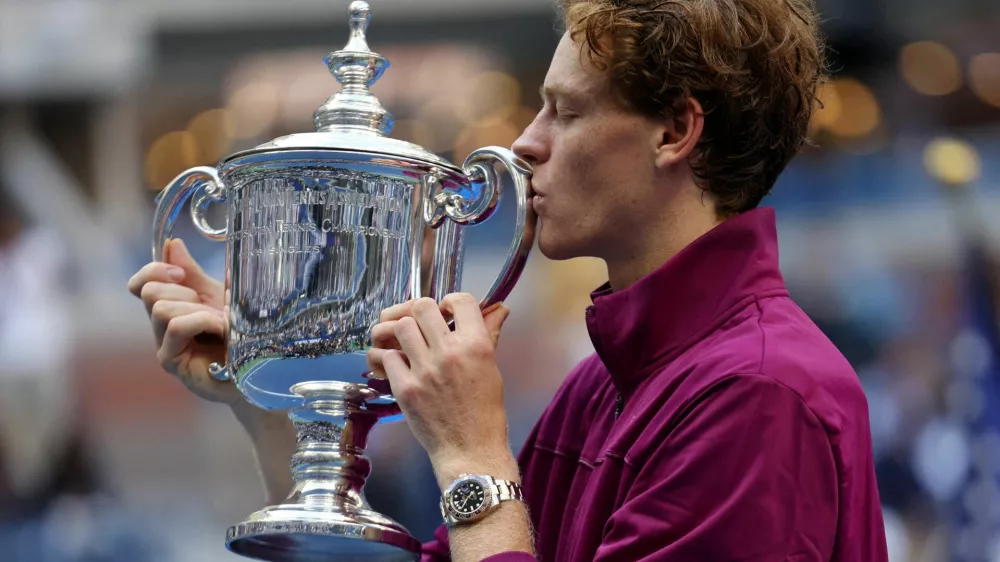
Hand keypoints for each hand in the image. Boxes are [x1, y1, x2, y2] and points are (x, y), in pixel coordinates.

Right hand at [127, 239, 239, 405]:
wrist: (259, 367)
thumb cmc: (239, 333)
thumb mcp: (218, 295)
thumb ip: (193, 273)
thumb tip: (172, 244)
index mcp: (170, 306)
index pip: (140, 284)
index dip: (154, 270)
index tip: (180, 272)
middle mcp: (161, 326)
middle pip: (149, 292)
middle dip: (183, 291)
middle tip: (211, 306)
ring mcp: (164, 345)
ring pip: (160, 309)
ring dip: (197, 309)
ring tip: (222, 321)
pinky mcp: (172, 361)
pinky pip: (175, 327)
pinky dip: (200, 320)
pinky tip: (221, 329)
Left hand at [366, 295, 516, 483]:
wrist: (470, 450)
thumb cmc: (485, 412)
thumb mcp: (492, 369)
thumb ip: (489, 335)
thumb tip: (499, 309)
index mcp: (476, 346)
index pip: (460, 301)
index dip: (450, 301)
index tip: (447, 312)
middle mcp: (449, 352)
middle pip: (422, 307)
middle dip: (421, 313)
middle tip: (424, 326)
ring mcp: (424, 370)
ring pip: (401, 328)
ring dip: (403, 333)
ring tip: (409, 344)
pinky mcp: (404, 387)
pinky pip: (386, 356)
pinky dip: (390, 358)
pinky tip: (398, 366)